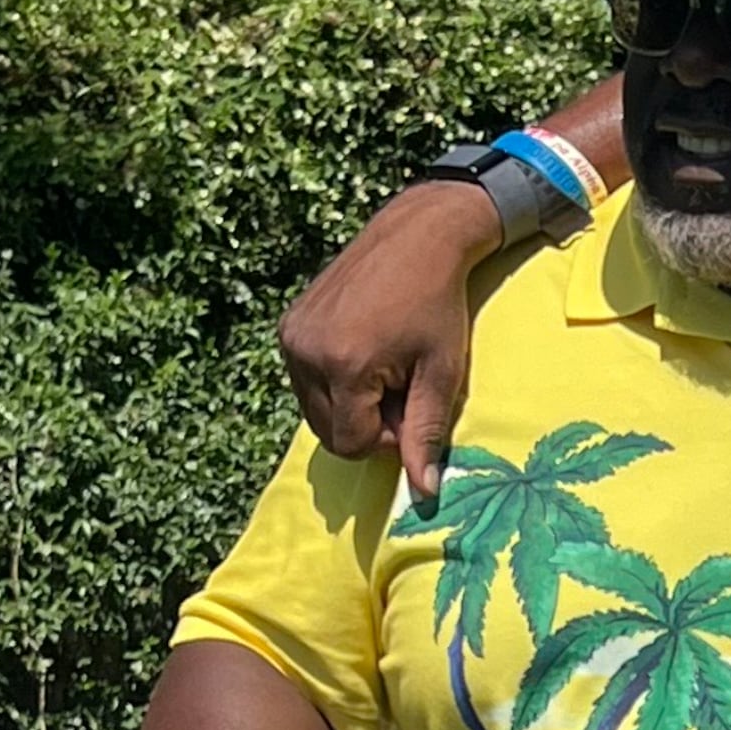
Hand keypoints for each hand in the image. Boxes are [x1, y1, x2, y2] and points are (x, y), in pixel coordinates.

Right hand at [278, 179, 503, 506]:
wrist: (417, 236)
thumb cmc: (439, 303)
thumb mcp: (442, 374)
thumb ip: (426, 435)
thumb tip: (424, 493)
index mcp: (343, 366)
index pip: (352, 444)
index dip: (387, 438)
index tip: (411, 402)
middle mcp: (306, 352)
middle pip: (328, 432)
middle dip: (366, 423)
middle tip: (399, 386)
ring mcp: (291, 336)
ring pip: (314, 410)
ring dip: (349, 403)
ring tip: (383, 367)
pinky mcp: (288, 325)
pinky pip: (305, 380)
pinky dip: (334, 380)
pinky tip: (364, 350)